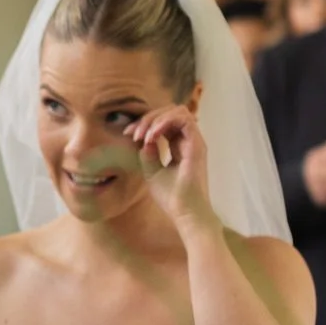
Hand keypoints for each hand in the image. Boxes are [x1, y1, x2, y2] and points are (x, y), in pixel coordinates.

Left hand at [130, 106, 213, 230]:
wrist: (185, 213)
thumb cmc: (172, 197)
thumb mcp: (152, 172)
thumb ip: (148, 154)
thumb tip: (142, 139)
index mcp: (180, 146)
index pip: (164, 123)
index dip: (145, 124)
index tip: (128, 134)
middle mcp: (189, 141)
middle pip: (170, 112)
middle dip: (148, 118)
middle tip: (133, 133)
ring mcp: (194, 141)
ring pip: (177, 111)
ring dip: (156, 119)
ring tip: (142, 135)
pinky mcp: (197, 144)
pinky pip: (183, 119)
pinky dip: (164, 123)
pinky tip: (151, 136)